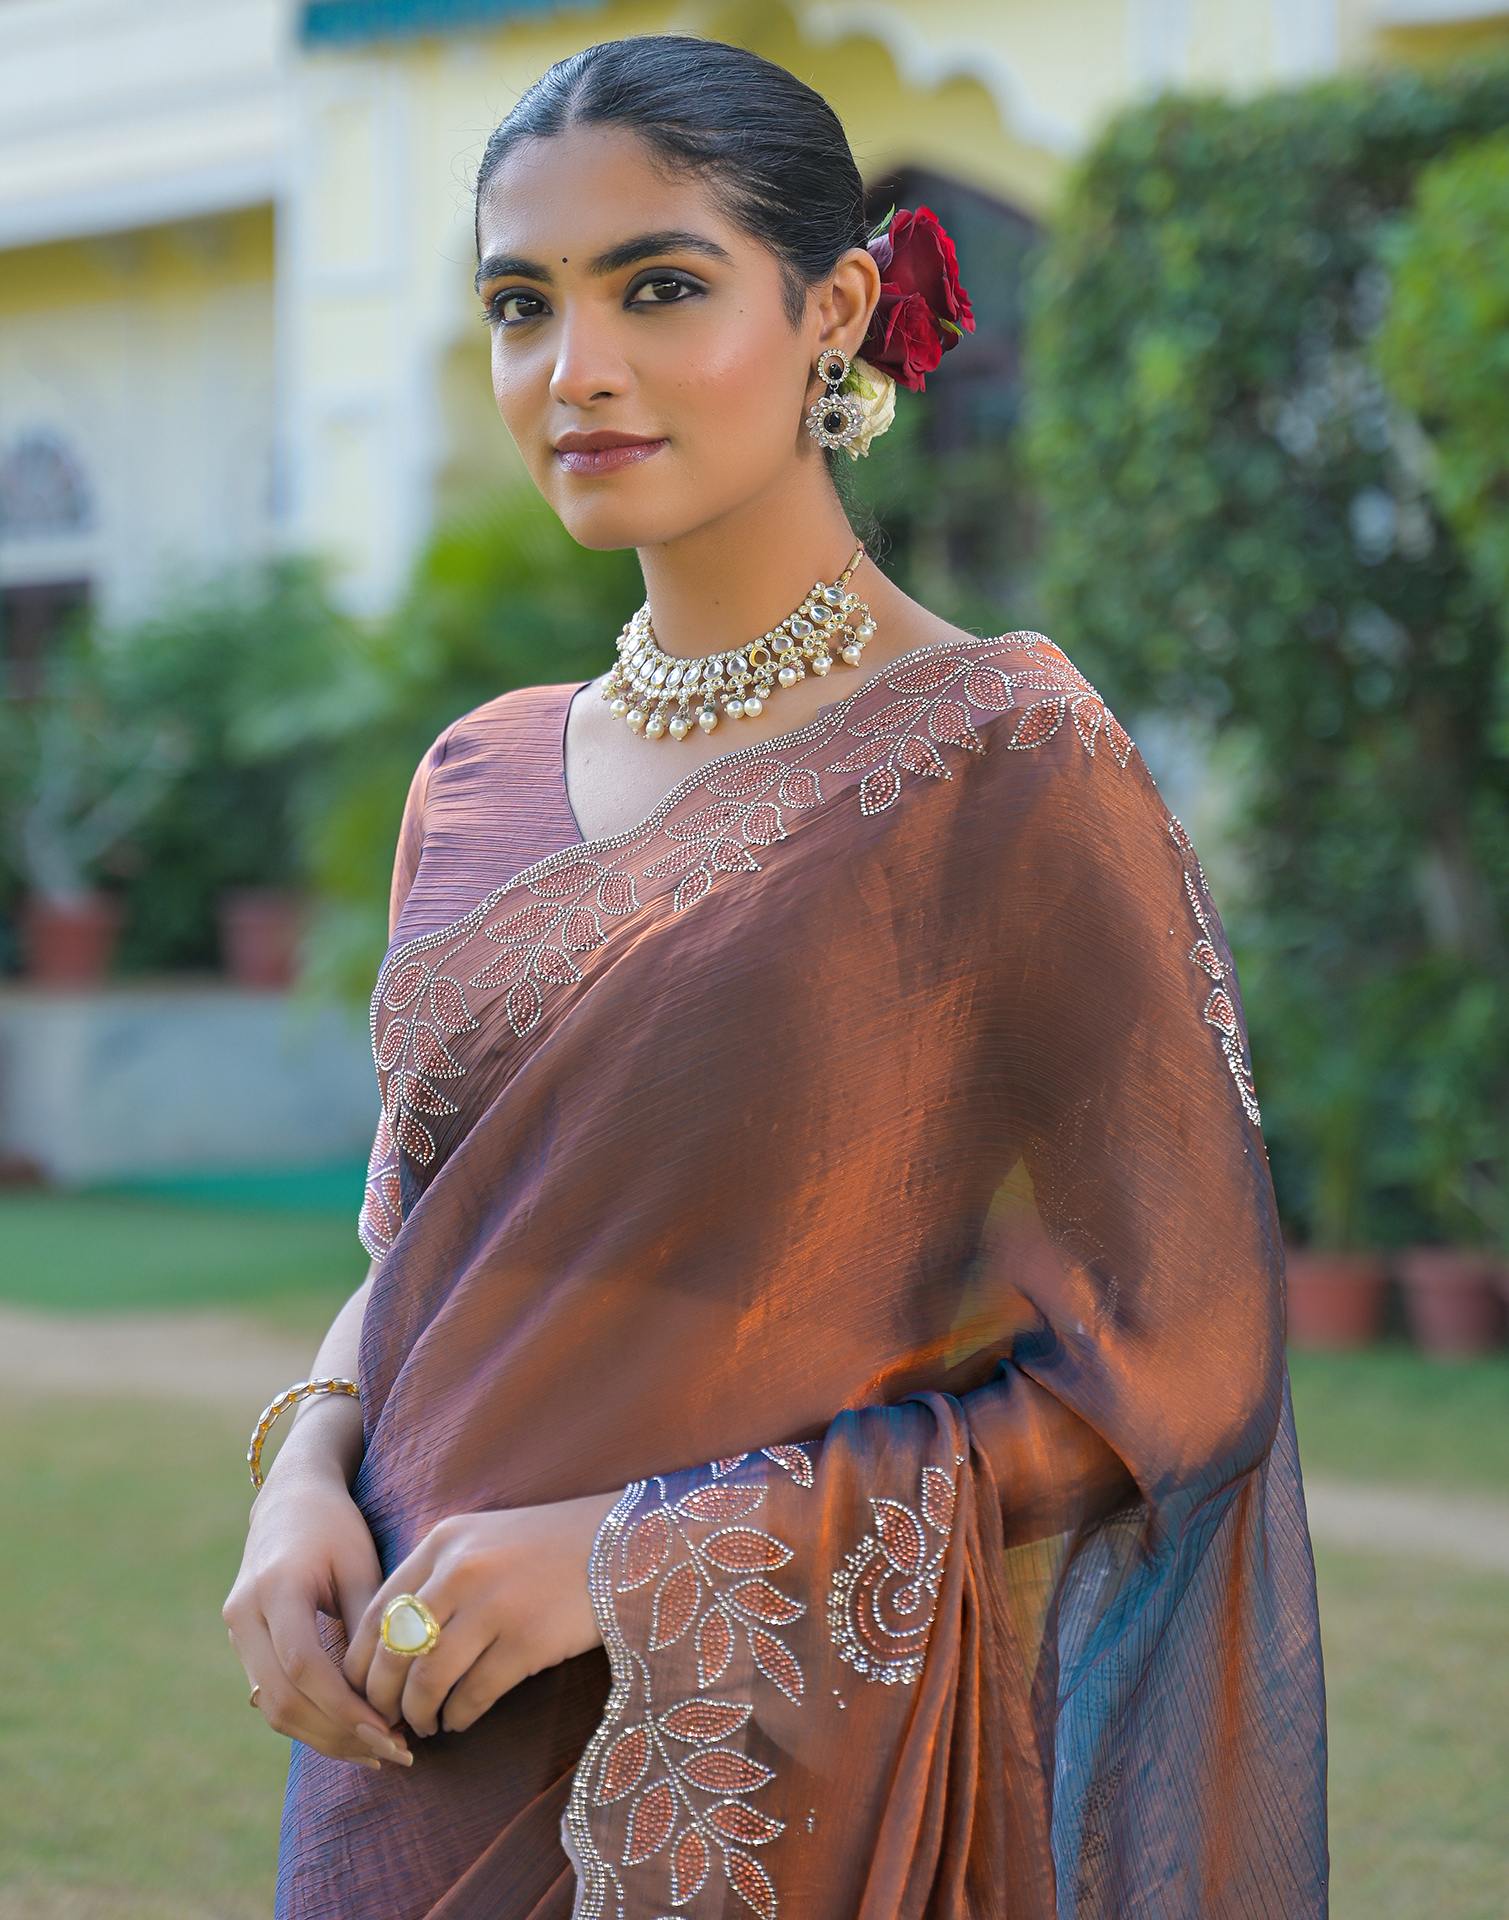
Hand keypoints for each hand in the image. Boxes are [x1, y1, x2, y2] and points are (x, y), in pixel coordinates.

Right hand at [223, 1471, 413, 1771]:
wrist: (290, 1500)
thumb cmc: (337, 1527)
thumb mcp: (361, 1564)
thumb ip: (370, 1624)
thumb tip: (390, 1693)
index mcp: (275, 1587)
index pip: (304, 1666)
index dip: (344, 1708)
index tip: (390, 1732)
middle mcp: (244, 1614)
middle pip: (283, 1698)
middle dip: (338, 1735)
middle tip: (394, 1752)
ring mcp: (236, 1632)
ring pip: (274, 1707)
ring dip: (325, 1737)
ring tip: (380, 1751)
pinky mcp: (243, 1644)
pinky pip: (273, 1696)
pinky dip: (311, 1720)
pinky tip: (352, 1732)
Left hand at [341, 1487, 623, 1736]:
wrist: (624, 1541)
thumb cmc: (548, 1547)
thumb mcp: (484, 1541)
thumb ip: (438, 1579)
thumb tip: (392, 1649)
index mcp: (442, 1540)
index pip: (377, 1610)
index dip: (362, 1661)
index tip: (361, 1691)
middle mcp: (461, 1568)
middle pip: (394, 1649)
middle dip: (382, 1697)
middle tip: (387, 1720)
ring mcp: (495, 1603)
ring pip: (428, 1678)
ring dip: (419, 1713)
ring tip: (424, 1725)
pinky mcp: (529, 1638)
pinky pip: (474, 1693)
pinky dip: (459, 1716)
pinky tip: (460, 1720)